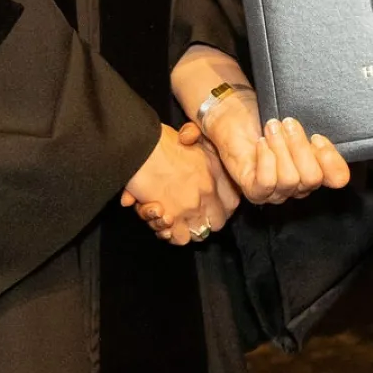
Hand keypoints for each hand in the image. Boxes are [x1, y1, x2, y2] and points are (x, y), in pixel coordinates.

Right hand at [121, 124, 230, 244]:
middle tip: (188, 214)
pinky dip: (171, 234)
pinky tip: (161, 220)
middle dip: (205, 221)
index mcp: (215, 171)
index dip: (223, 206)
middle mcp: (207, 192)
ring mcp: (191, 207)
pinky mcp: (172, 218)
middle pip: (218, 221)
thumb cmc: (159, 141)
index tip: (213, 205)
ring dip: (187, 229)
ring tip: (172, 219)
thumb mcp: (187, 133)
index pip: (233, 200)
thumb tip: (187, 137)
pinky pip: (180, 239)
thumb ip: (194, 136)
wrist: (139, 149)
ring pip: (200, 233)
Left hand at [202, 93, 350, 203]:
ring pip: (290, 179)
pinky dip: (265, 159)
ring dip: (279, 147)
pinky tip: (261, 143)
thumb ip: (315, 140)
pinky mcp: (254, 190)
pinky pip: (267, 182)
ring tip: (271, 128)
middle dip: (299, 147)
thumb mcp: (298, 126)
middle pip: (312, 178)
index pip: (338, 178)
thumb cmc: (268, 121)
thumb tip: (320, 144)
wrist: (236, 115)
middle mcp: (298, 186)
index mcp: (314, 170)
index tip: (316, 137)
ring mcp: (276, 192)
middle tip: (287, 124)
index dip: (331, 160)